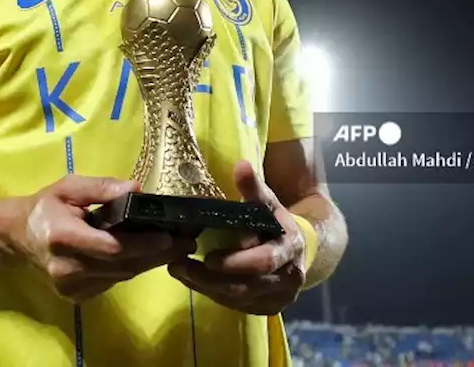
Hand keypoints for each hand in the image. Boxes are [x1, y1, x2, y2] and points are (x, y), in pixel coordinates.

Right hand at [18, 175, 196, 302]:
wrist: (19, 237)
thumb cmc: (47, 206)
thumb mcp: (69, 186)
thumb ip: (101, 187)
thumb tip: (137, 189)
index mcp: (62, 237)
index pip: (111, 247)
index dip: (143, 244)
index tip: (170, 236)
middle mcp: (66, 268)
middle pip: (122, 265)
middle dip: (157, 254)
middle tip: (187, 241)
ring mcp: (71, 288)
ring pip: (121, 276)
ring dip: (149, 261)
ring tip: (176, 245)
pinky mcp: (77, 297)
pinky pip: (113, 281)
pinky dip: (131, 267)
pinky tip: (147, 254)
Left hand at [168, 160, 306, 314]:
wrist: (296, 250)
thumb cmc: (274, 222)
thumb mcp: (267, 202)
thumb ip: (253, 187)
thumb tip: (241, 165)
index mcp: (290, 249)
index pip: (264, 260)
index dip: (236, 261)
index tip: (208, 257)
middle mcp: (289, 278)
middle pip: (246, 285)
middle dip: (210, 277)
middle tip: (178, 264)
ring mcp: (277, 297)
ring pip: (237, 298)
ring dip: (204, 286)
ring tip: (177, 269)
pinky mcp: (265, 308)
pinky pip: (234, 305)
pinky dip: (210, 294)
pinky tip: (190, 279)